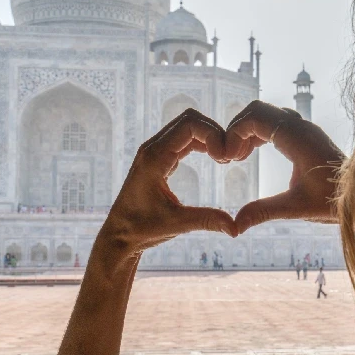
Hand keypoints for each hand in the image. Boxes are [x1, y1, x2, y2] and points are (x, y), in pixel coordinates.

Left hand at [100, 109, 237, 253]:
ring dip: (207, 135)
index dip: (213, 134)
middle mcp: (152, 149)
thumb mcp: (177, 224)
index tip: (226, 158)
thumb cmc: (141, 229)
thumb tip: (236, 229)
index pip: (189, 126)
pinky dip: (200, 142)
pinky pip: (181, 138)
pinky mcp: (157, 158)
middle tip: (228, 156)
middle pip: (188, 119)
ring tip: (223, 157)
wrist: (118, 235)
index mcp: (154, 159)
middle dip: (213, 131)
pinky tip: (213, 157)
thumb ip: (207, 220)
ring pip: (185, 126)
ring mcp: (153, 151)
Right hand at [225, 100, 343, 233]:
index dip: (234, 132)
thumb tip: (235, 226)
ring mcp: (305, 129)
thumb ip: (264, 212)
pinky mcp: (306, 136)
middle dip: (237, 128)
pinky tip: (251, 155)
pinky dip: (259, 133)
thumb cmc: (334, 201)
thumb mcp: (296, 208)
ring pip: (267, 114)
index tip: (227, 157)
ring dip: (248, 130)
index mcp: (297, 139)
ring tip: (237, 157)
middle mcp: (301, 127)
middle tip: (229, 157)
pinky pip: (275, 122)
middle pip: (258, 109)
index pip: (256, 117)